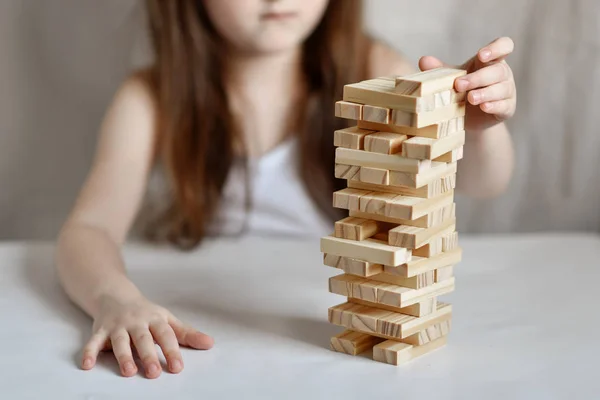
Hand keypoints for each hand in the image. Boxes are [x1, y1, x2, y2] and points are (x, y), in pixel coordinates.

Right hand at [81, 295, 213, 378]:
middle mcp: (136, 322)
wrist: (116, 295)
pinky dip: (89, 351)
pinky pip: (94, 341)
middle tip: (155, 373)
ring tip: (129, 371)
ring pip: (120, 341)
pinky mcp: (100, 330)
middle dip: (149, 355)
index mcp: (155, 319)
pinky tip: (87, 364)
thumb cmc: (146, 313)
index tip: (178, 367)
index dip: (172, 350)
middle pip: (143, 339)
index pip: (166, 335)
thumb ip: (187, 334)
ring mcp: (117, 326)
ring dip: (124, 356)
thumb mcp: (168, 320)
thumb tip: (210, 343)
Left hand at [419, 37, 516, 131]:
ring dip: (485, 93)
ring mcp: (507, 91)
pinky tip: (484, 107)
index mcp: (491, 61)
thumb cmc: (462, 91)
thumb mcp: (450, 78)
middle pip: (498, 70)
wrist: (468, 117)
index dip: (496, 48)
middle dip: (478, 78)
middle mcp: (503, 73)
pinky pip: (504, 105)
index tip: (481, 56)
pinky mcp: (507, 108)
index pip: (504, 46)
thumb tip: (424, 60)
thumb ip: (440, 69)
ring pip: (502, 88)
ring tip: (470, 98)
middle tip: (459, 85)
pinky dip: (494, 106)